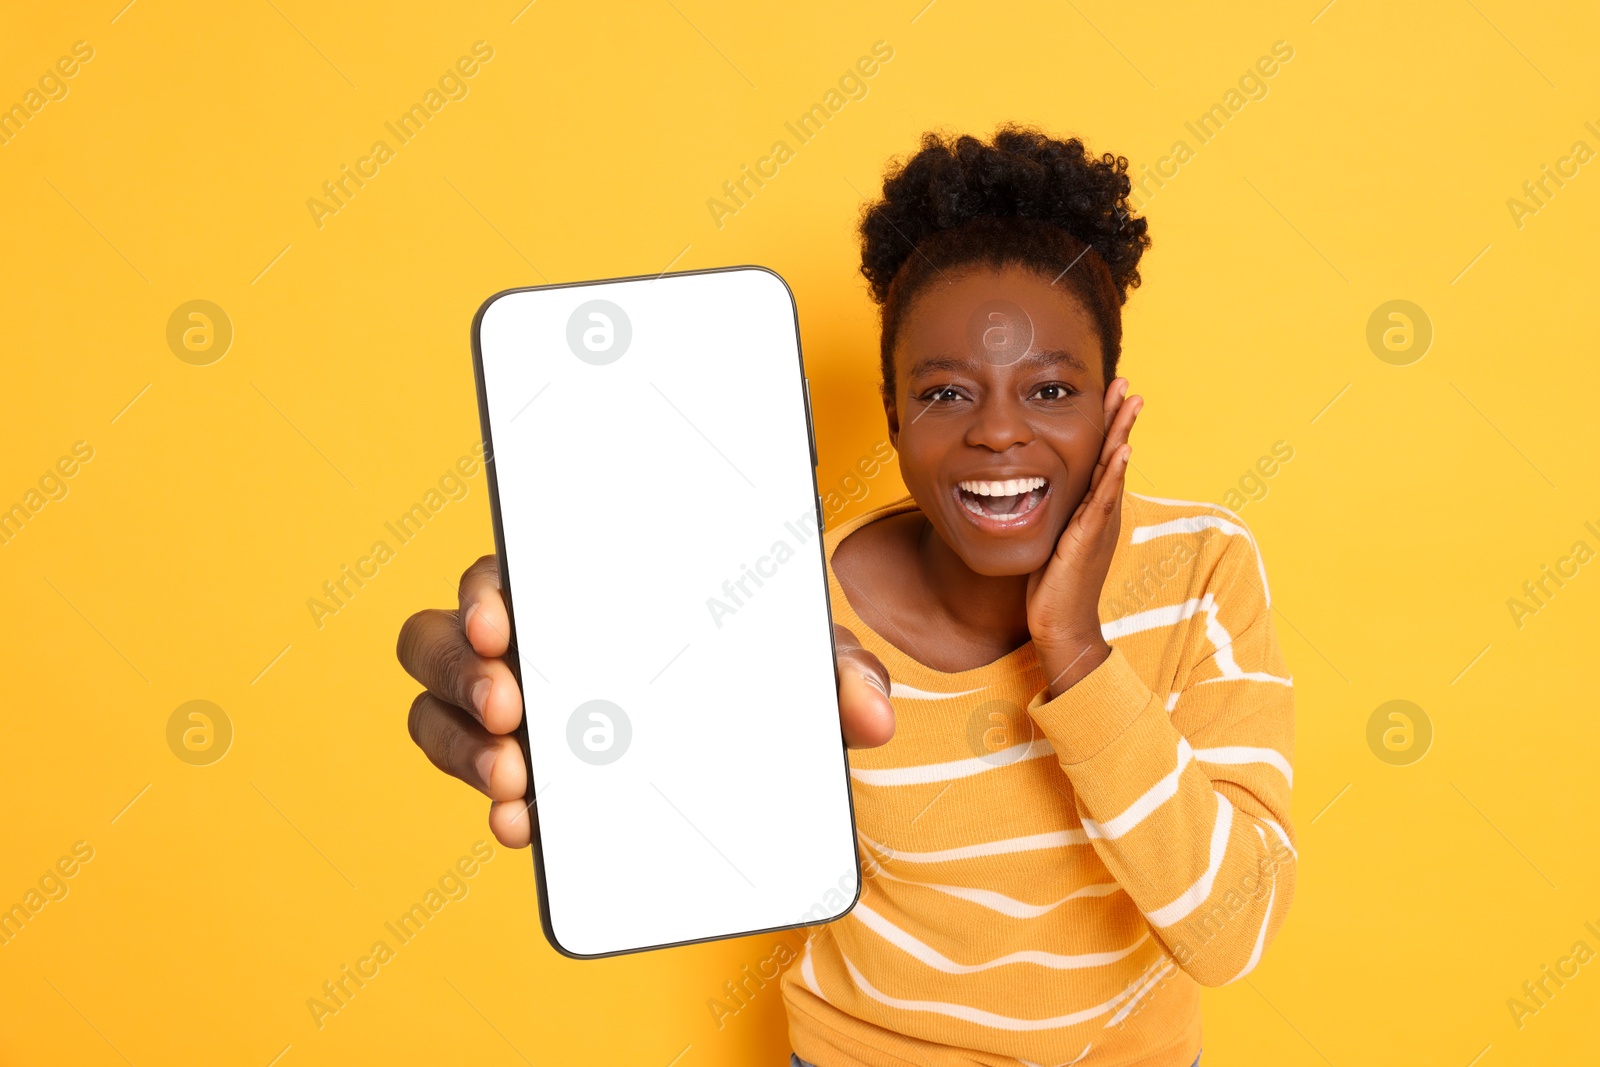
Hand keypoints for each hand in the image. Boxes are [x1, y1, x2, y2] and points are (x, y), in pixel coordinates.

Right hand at [399, 556, 895, 847]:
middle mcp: (530, 643)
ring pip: (436, 713)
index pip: (501, 570)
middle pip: (439, 640)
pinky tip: (521, 825)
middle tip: (512, 709)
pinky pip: (473, 776)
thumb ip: (836, 670)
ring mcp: (515, 709)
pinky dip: (492, 800)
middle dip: (460, 671)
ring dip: (460, 745)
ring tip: (516, 780)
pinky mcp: (521, 769)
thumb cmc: (753, 664)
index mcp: (577, 588)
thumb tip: (871, 716)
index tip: (502, 622)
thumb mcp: (796, 656)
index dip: (484, 590)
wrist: (751, 730)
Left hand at [1027, 378, 1141, 698]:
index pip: (1101, 460)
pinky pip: (1102, 501)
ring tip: (1131, 402)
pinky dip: (1112, 474)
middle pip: (1114, 457)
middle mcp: (1101, 514)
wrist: (1063, 629)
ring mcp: (1098, 526)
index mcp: (1092, 513)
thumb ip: (1051, 519)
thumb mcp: (1052, 543)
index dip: (1106, 428)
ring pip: (1113, 471)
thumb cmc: (1054, 590)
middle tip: (1127, 383)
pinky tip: (1121, 450)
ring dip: (1122, 434)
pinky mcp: (1088, 540)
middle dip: (1119, 419)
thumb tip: (1030, 496)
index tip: (1109, 395)